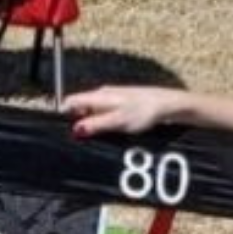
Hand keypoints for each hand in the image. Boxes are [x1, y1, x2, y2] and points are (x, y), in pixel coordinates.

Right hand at [61, 86, 188, 138]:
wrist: (168, 105)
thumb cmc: (144, 111)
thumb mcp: (117, 121)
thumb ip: (95, 125)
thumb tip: (75, 129)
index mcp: (99, 96)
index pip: (71, 101)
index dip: (65, 115)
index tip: (66, 131)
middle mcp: (103, 94)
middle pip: (80, 107)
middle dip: (78, 122)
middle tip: (84, 139)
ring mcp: (113, 97)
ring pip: (93, 111)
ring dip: (92, 124)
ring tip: (100, 137)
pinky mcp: (121, 103)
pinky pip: (104, 113)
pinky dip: (103, 122)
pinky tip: (112, 131)